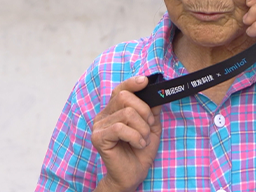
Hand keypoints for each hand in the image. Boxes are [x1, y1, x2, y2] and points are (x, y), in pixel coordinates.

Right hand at [91, 76, 161, 191]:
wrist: (133, 175)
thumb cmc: (140, 150)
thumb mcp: (151, 126)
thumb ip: (152, 109)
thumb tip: (157, 93)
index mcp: (114, 110)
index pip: (121, 89)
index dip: (132, 83)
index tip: (145, 81)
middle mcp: (104, 115)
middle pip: (124, 97)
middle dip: (144, 111)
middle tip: (149, 126)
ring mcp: (99, 126)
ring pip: (126, 113)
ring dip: (142, 128)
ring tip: (143, 139)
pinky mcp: (98, 138)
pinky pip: (120, 128)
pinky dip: (135, 136)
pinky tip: (138, 144)